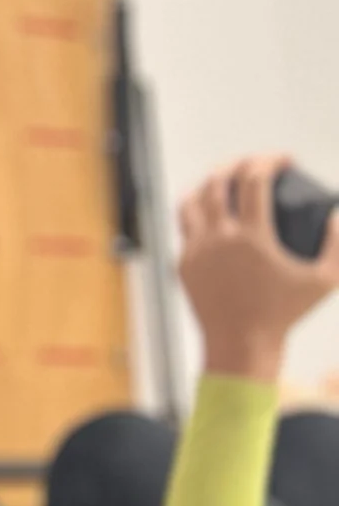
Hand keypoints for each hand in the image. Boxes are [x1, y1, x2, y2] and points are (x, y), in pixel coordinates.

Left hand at [177, 154, 338, 383]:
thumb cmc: (284, 314)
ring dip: (208, 184)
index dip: (270, 159)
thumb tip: (335, 215)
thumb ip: (338, 244)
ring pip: (191, 201)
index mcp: (251, 236)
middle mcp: (218, 239)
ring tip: (226, 180)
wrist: (239, 346)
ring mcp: (196, 252)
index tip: (285, 160)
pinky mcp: (183, 266)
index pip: (254, 178)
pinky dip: (198, 212)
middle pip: (217, 181)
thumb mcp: (326, 279)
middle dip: (238, 163)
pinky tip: (210, 211)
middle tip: (255, 163)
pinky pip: (184, 228)